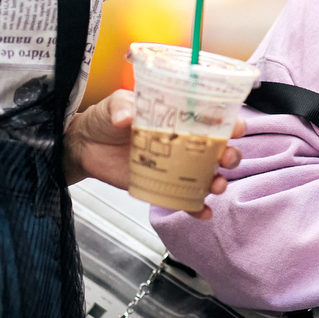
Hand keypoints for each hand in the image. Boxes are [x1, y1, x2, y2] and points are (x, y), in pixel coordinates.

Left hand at [67, 88, 239, 217]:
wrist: (83, 146)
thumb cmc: (105, 118)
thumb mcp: (115, 104)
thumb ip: (123, 107)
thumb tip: (126, 118)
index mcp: (180, 118)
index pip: (213, 119)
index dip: (229, 123)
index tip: (235, 128)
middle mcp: (184, 142)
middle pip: (218, 150)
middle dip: (230, 155)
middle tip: (226, 158)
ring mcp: (176, 167)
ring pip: (208, 176)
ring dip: (219, 182)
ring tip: (216, 186)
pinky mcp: (163, 187)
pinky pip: (186, 200)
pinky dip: (198, 208)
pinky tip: (204, 212)